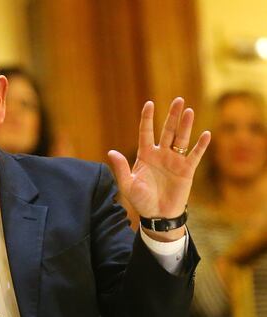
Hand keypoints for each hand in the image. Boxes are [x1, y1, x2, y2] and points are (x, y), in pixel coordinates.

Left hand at [108, 98, 210, 240]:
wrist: (157, 215)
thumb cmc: (141, 200)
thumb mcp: (127, 184)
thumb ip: (120, 168)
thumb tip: (111, 152)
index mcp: (145, 155)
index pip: (146, 132)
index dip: (147, 118)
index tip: (149, 103)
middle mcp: (161, 154)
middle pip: (167, 131)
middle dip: (172, 116)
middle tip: (178, 99)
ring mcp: (175, 160)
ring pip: (181, 139)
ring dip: (185, 125)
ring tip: (189, 111)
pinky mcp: (187, 170)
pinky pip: (195, 155)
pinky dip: (200, 145)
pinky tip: (206, 134)